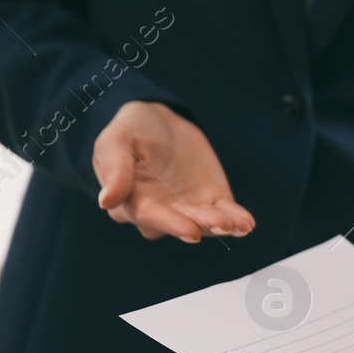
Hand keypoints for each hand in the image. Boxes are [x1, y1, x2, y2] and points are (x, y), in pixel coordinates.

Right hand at [92, 101, 254, 242]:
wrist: (159, 121)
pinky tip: (247, 223)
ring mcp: (188, 210)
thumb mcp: (116, 140)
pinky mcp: (210, 202)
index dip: (171, 225)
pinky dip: (237, 219)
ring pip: (206, 223)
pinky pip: (225, 214)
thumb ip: (114, 168)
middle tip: (222, 224)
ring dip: (222, 225)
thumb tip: (106, 201)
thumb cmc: (130, 131)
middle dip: (203, 225)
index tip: (190, 231)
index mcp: (132, 202)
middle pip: (182, 223)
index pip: (151, 216)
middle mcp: (161, 213)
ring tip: (239, 224)